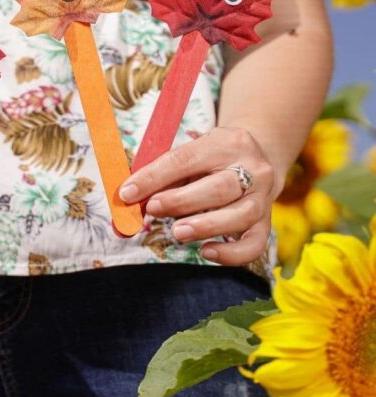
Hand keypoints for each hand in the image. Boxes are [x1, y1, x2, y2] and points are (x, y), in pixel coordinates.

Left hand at [119, 126, 276, 265]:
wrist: (258, 155)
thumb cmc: (211, 157)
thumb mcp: (192, 153)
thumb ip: (162, 174)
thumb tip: (129, 198)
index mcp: (226, 142)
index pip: (186, 159)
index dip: (154, 177)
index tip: (127, 193)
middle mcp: (252, 168)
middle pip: (219, 187)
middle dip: (181, 201)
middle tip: (153, 209)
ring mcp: (263, 196)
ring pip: (241, 214)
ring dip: (206, 225)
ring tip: (178, 232)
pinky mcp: (268, 222)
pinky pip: (255, 244)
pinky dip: (231, 253)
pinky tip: (206, 252)